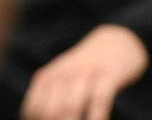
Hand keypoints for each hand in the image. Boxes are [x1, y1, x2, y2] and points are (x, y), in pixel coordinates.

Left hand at [20, 25, 148, 119]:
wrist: (118, 41)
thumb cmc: (85, 71)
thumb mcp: (62, 80)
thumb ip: (48, 102)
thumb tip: (36, 119)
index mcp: (47, 78)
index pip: (33, 109)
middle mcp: (64, 74)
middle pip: (51, 111)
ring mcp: (87, 73)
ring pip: (71, 107)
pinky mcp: (109, 74)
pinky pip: (100, 100)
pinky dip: (97, 117)